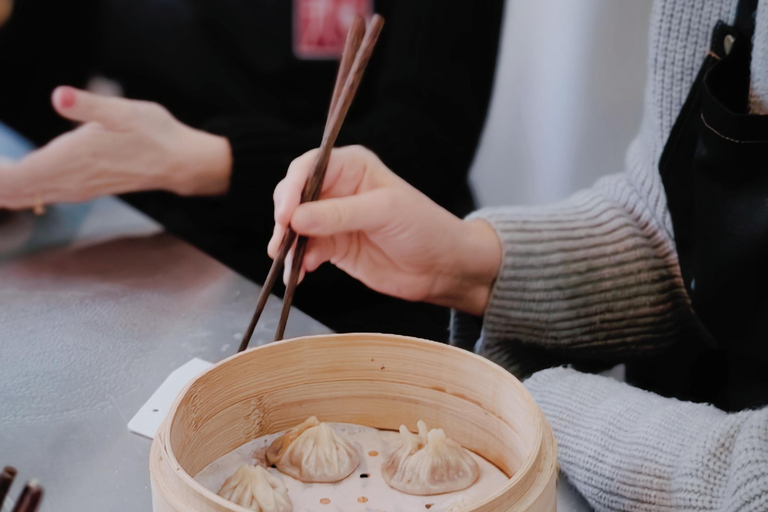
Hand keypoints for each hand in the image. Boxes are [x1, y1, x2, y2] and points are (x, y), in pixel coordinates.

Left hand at [0, 86, 231, 209]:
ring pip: (26, 197)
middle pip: (15, 191)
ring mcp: (77, 187)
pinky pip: (41, 196)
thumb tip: (57, 96)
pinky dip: (20, 192)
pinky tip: (11, 187)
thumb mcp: (125, 112)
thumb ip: (88, 105)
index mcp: (73, 158)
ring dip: (5, 189)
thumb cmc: (155, 134)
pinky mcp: (84, 188)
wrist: (180, 162)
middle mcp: (71, 178)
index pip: (17, 176)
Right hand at [270, 146, 501, 315]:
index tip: (286, 214)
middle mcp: (338, 189)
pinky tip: (300, 272)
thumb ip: (339, 215)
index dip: (292, 188)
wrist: (442, 267)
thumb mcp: (383, 213)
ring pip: (295, 227)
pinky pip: (306, 251)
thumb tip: (295, 219)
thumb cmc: (424, 227)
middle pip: (295, 196)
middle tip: (282, 239)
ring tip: (288, 261)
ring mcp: (333, 220)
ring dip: (287, 243)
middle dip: (284, 217)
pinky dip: (298, 261)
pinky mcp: (334, 247)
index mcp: (352, 166)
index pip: (309, 168)